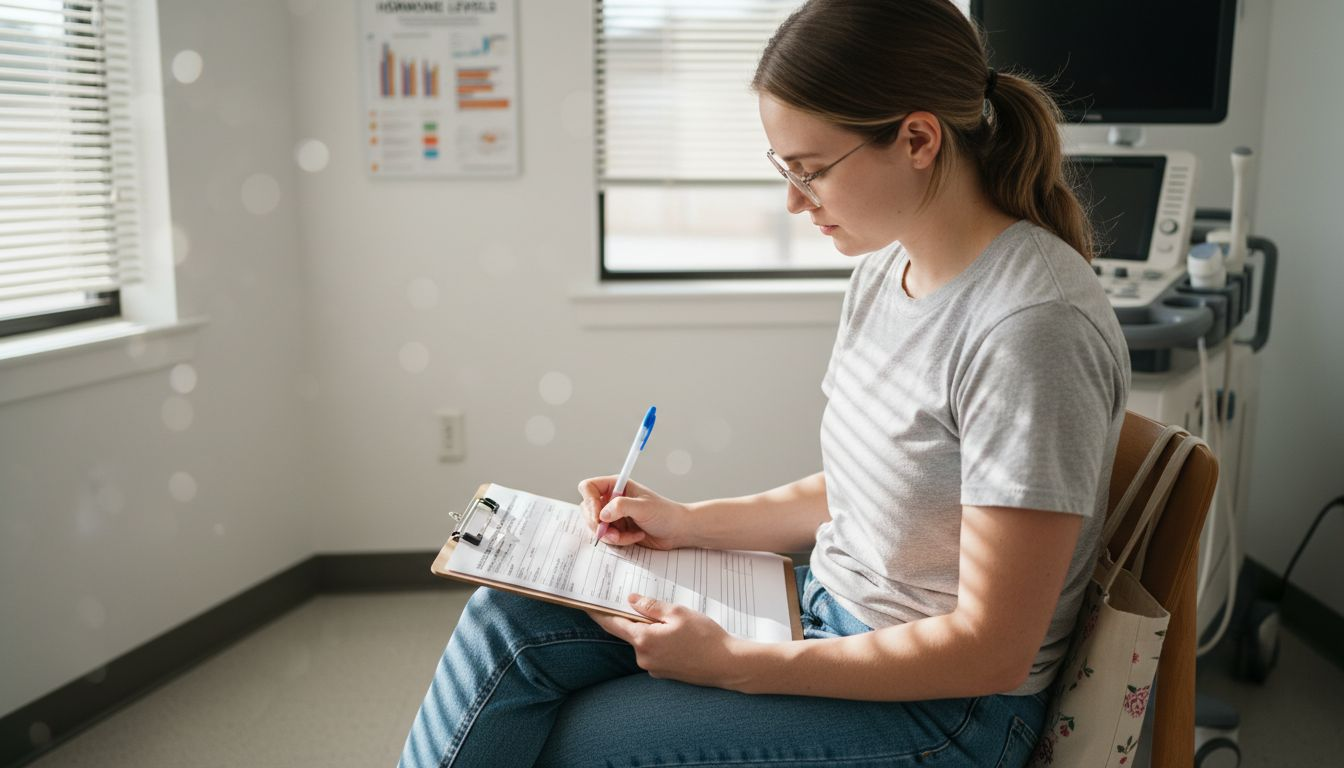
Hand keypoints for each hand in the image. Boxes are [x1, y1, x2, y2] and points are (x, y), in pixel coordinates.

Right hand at [577, 476, 691, 549]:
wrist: (677, 530)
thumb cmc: (665, 513)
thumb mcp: (643, 507)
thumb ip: (621, 507)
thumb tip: (601, 514)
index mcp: (616, 485)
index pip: (588, 487)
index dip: (589, 502)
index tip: (598, 517)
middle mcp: (611, 499)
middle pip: (587, 509)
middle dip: (598, 525)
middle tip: (612, 533)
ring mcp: (613, 515)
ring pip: (596, 526)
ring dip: (610, 535)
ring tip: (628, 536)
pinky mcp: (617, 529)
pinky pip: (607, 537)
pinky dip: (619, 541)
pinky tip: (635, 537)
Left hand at [585, 594, 751, 689]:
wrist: (727, 665)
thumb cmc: (705, 637)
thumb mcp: (678, 613)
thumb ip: (651, 607)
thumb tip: (631, 601)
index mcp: (643, 639)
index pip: (613, 624)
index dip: (598, 613)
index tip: (586, 604)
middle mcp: (643, 657)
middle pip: (630, 632)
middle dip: (635, 618)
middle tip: (644, 602)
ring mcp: (654, 668)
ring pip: (645, 642)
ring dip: (652, 630)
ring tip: (674, 621)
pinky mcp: (665, 673)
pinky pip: (656, 652)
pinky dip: (661, 642)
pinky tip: (679, 636)